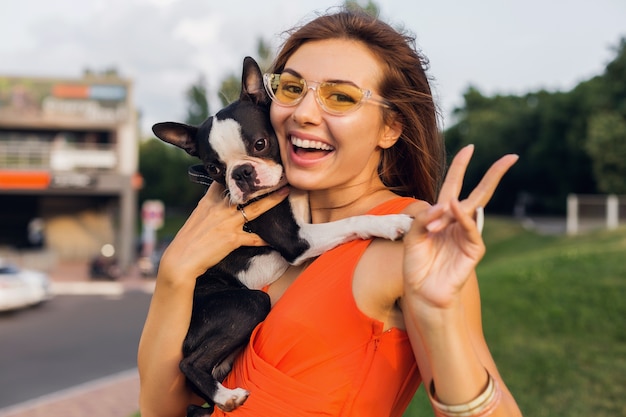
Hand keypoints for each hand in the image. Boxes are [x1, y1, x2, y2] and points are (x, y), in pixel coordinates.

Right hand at [158, 182, 289, 284]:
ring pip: (255, 209)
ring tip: (284, 193)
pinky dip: (265, 239)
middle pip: (245, 192)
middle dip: (261, 183)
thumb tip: (221, 200)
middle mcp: (220, 208)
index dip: (239, 173)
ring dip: (272, 201)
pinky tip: (274, 239)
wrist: (181, 259)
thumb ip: (210, 206)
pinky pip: (254, 238)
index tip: (253, 166)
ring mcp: (228, 222)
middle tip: (277, 174)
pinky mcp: (232, 239)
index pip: (225, 181)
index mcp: (209, 201)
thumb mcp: (198, 216)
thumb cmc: (188, 240)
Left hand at [402, 145, 517, 310]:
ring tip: (444, 209)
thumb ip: (422, 218)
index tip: (469, 147)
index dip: (460, 167)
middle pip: (478, 193)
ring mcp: (468, 235)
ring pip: (474, 209)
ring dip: (456, 206)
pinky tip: (454, 208)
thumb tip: (442, 206)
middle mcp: (458, 222)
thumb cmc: (416, 264)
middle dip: (494, 175)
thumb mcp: (412, 236)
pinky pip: (470, 230)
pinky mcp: (473, 250)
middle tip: (511, 157)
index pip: (453, 185)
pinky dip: (462, 218)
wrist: (422, 291)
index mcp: (442, 215)